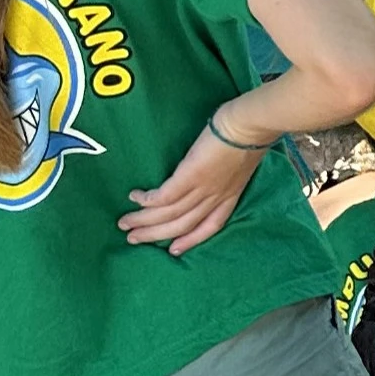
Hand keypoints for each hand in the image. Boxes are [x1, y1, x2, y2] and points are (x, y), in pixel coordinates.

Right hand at [120, 119, 265, 255]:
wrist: (250, 125)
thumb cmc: (248, 135)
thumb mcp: (241, 162)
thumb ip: (225, 172)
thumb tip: (211, 170)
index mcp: (230, 196)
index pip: (210, 226)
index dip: (191, 240)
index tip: (174, 250)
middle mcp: (215, 198)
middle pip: (183, 225)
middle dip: (155, 234)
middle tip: (132, 239)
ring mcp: (203, 189)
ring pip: (170, 214)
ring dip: (144, 221)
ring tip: (124, 223)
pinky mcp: (190, 176)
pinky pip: (165, 196)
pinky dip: (147, 201)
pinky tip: (135, 198)